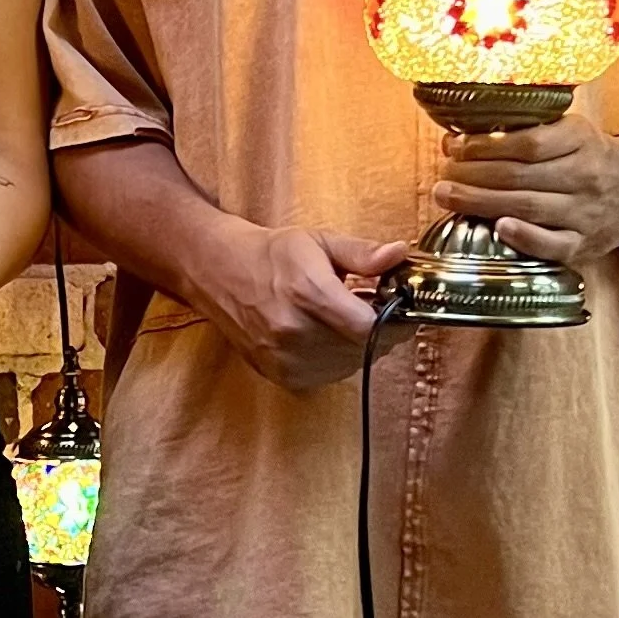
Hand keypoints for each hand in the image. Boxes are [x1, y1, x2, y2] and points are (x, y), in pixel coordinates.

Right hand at [205, 222, 413, 392]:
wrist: (220, 273)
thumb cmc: (271, 255)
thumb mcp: (320, 241)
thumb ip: (362, 253)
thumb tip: (398, 253)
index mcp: (307, 293)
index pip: (371, 327)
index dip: (394, 320)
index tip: (399, 307)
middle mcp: (295, 332)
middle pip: (364, 347)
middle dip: (378, 330)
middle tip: (370, 307)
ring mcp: (286, 358)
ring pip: (350, 365)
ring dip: (358, 345)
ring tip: (342, 318)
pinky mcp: (282, 375)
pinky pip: (329, 375)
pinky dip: (338, 359)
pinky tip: (325, 335)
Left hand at [437, 121, 618, 271]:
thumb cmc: (592, 157)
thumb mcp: (572, 131)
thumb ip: (529, 130)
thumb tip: (463, 136)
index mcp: (580, 140)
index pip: (527, 142)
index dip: (485, 146)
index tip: (454, 146)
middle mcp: (585, 175)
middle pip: (521, 176)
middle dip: (472, 176)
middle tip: (442, 177)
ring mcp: (585, 212)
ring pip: (529, 207)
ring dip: (481, 203)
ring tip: (447, 197)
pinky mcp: (584, 244)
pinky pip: (552, 244)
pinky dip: (525, 238)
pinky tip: (498, 228)